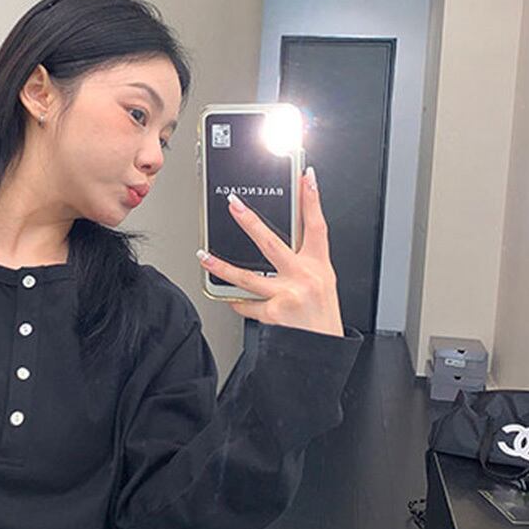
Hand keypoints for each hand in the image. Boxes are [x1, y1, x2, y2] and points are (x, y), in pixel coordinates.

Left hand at [197, 167, 344, 336]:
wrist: (321, 352)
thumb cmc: (321, 319)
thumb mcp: (324, 284)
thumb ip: (304, 263)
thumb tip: (283, 246)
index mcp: (319, 266)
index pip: (317, 226)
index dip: (313, 200)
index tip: (307, 177)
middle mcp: (303, 277)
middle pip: (272, 243)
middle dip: (250, 222)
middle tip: (234, 205)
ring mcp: (287, 295)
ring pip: (247, 276)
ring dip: (221, 266)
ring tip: (204, 256)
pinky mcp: (273, 313)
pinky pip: (247, 305)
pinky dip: (238, 303)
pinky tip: (232, 300)